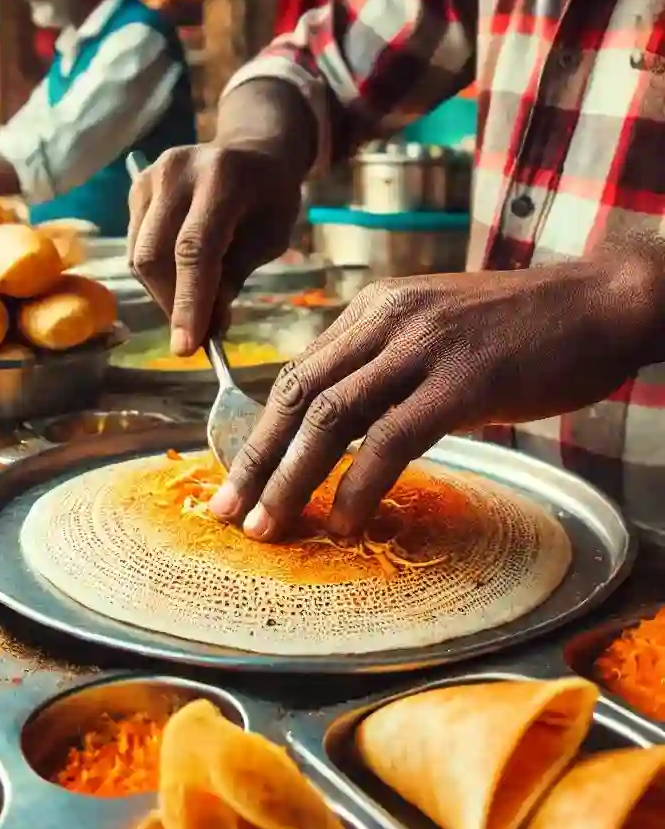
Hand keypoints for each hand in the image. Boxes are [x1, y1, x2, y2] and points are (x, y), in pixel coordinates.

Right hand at [128, 144, 302, 354]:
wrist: (251, 150)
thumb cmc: (269, 199)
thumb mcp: (269, 239)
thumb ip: (234, 280)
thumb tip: (206, 329)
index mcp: (223, 179)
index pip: (194, 250)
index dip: (189, 302)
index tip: (187, 348)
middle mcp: (177, 172)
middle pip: (154, 256)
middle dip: (171, 304)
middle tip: (195, 333)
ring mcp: (150, 178)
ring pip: (138, 257)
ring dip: (162, 293)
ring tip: (192, 303)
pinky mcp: (136, 189)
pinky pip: (134, 248)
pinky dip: (155, 276)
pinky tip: (179, 278)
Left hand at [208, 260, 657, 541]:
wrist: (601, 302)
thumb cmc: (520, 329)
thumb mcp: (434, 334)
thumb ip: (384, 367)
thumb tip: (338, 424)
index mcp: (373, 310)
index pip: (297, 374)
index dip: (260, 431)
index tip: (237, 476)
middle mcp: (387, 320)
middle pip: (297, 395)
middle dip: (255, 459)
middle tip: (227, 511)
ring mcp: (424, 347)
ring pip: (332, 417)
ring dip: (292, 478)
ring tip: (269, 526)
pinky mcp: (463, 379)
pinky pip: (393, 438)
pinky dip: (361, 483)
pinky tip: (346, 520)